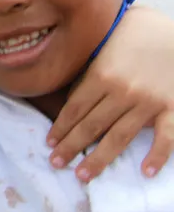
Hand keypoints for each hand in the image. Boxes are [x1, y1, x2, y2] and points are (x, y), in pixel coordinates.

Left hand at [48, 6, 173, 181]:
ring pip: (119, 137)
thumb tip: (70, 98)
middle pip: (91, 125)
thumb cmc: (134, 36)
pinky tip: (146, 172)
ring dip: (99, 158)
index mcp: (102, 75)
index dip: (60, 128)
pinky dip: (157, 155)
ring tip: (83, 175)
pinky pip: (166, 137)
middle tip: (56, 163)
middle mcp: (122, 91)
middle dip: (71, 146)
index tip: (49, 143)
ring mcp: (148, 102)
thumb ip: (88, 73)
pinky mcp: (173, 107)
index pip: (74, 109)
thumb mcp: (103, 48)